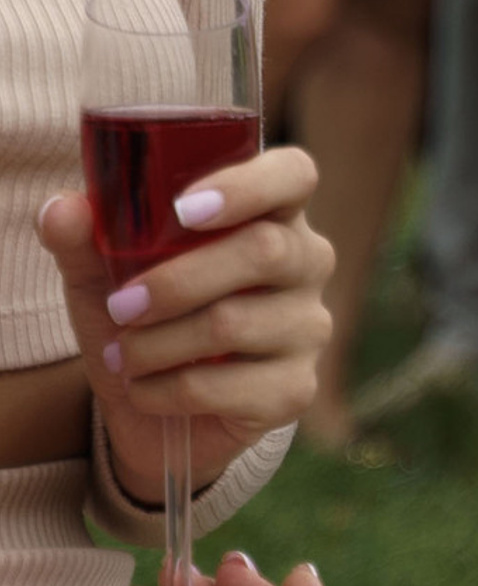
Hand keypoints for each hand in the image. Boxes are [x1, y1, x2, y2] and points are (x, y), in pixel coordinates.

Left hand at [39, 146, 333, 496]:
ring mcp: (308, 328)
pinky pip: (227, 388)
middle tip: (120, 305)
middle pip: (264, 249)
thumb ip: (83, 237)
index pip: (293, 174)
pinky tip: (143, 389)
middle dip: (176, 281)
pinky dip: (165, 390)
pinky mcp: (295, 390)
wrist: (155, 411)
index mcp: (270, 214)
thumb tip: (61, 209)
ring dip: (157, 344)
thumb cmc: (143, 318)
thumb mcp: (102, 274)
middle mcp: (306, 263)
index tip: (183, 209)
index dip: (249, 185)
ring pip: (233, 324)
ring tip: (122, 354)